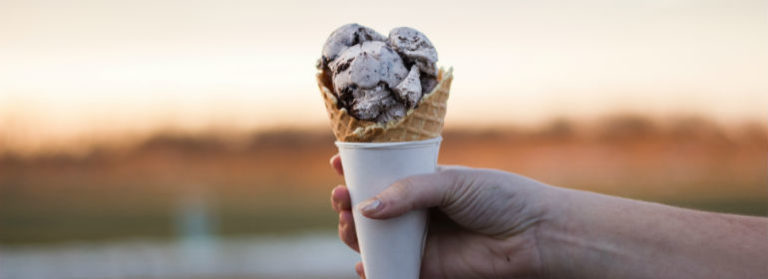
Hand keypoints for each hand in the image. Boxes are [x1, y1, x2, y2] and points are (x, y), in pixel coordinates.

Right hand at [329, 154, 555, 277]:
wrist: (533, 234)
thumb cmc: (500, 198)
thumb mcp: (451, 182)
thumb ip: (409, 192)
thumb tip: (367, 207)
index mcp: (424, 184)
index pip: (383, 175)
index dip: (358, 170)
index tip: (337, 163)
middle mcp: (418, 212)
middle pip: (372, 209)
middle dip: (349, 202)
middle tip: (340, 195)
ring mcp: (421, 240)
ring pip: (376, 239)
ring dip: (354, 232)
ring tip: (349, 221)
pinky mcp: (428, 267)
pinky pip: (392, 269)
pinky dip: (374, 269)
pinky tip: (364, 264)